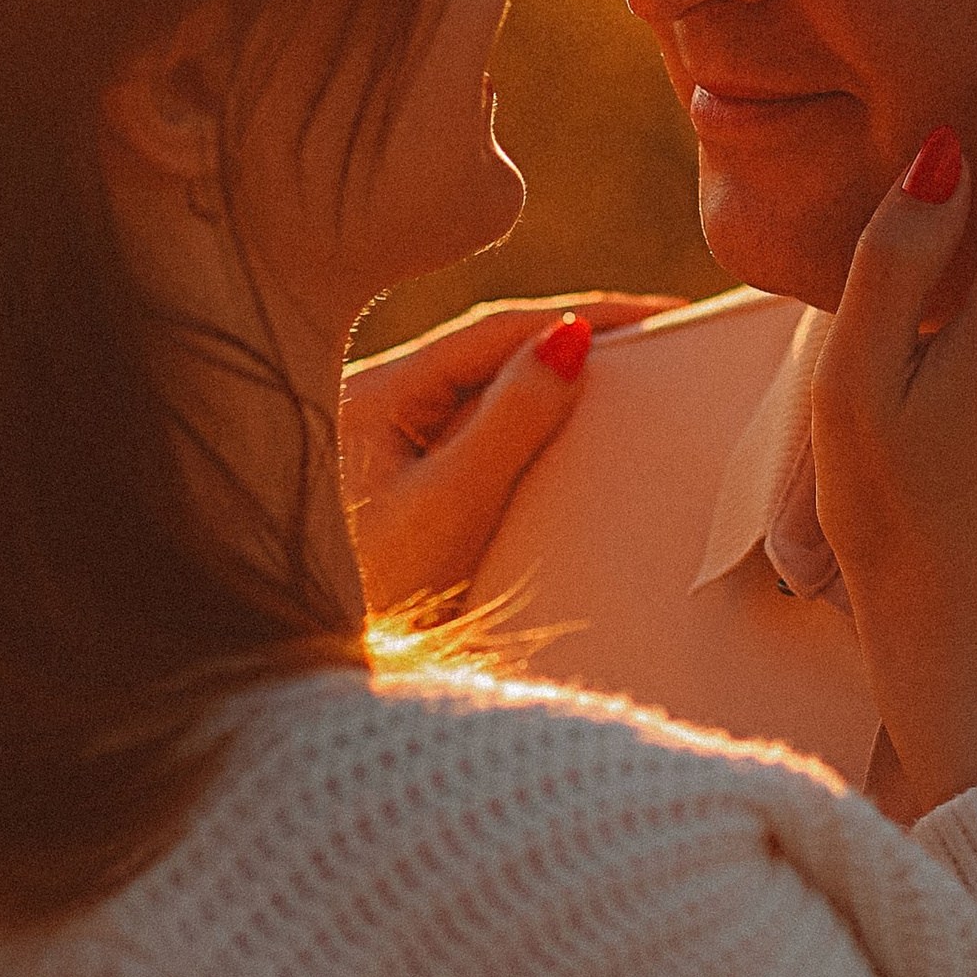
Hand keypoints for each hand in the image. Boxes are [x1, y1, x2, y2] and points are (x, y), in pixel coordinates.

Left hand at [341, 293, 674, 615]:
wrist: (316, 662)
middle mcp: (370, 402)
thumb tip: (569, 339)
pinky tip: (564, 434)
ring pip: (480, 393)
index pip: (495, 330)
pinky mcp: (391, 482)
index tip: (660, 314)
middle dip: (570, 340)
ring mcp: (378, 442)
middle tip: (658, 338)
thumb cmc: (372, 593)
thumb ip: (511, 421)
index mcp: (374, 392)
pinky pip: (469, 436)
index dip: (584, 315)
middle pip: (488, 354)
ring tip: (626, 378)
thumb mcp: (451, 507)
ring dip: (548, 384)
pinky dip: (521, 429)